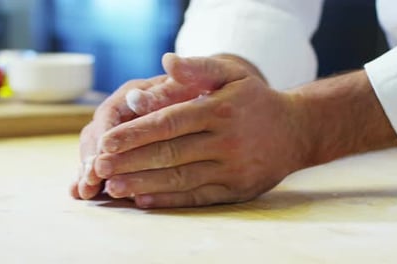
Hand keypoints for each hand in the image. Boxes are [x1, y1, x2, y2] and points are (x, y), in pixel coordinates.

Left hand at [94, 56, 309, 207]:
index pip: (169, 122)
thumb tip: (165, 62)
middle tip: (99, 166)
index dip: (135, 133)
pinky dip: (169, 200)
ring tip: (113, 187)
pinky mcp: (237, 190)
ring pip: (180, 177)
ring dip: (143, 183)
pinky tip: (143, 199)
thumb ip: (198, 68)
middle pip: (169, 152)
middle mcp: (227, 140)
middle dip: (130, 160)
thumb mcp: (232, 74)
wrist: (296, 131)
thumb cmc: (255, 100)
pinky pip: (197, 196)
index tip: (106, 141)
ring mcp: (232, 168)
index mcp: (220, 109)